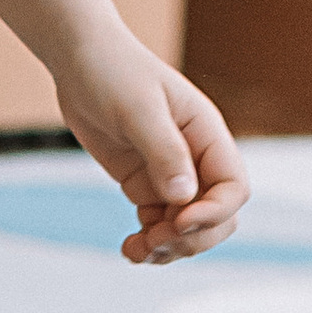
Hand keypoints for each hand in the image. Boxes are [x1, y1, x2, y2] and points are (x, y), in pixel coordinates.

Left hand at [50, 24, 250, 261]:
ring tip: (137, 251)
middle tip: (155, 241)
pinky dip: (148, 243)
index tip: (178, 221)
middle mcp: (196, 159)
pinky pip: (158, 225)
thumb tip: (184, 197)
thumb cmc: (112, 72)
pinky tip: (129, 249)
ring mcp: (170, 175)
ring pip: (187, 229)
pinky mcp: (144, 184)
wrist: (78, 61)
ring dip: (169, 248)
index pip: (233, 188)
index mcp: (208, 134)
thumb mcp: (138, 109)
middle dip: (192, 239)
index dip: (214, 212)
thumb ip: (163, 151)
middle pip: (217, 217)